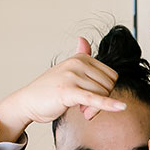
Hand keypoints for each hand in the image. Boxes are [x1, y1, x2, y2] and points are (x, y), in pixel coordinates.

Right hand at [0, 37, 126, 142]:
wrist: (28, 101)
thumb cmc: (49, 88)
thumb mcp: (66, 69)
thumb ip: (79, 56)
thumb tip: (83, 40)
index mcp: (81, 58)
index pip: (111, 76)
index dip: (106, 91)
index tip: (92, 98)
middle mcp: (77, 64)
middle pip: (109, 85)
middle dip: (102, 100)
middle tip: (86, 107)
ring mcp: (72, 76)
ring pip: (102, 95)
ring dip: (94, 108)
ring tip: (81, 110)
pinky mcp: (68, 91)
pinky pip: (94, 99)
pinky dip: (108, 105)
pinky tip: (121, 108)